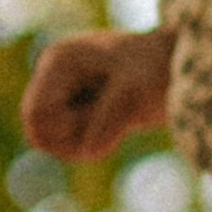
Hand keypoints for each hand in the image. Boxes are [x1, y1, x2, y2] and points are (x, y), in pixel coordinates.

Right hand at [21, 27, 174, 159]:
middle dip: (73, 139)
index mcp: (59, 61)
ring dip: (82, 143)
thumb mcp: (140, 91)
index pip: (37, 115)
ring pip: (49, 140)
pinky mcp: (69, 106)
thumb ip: (112, 116)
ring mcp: (58, 91)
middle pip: (38, 131)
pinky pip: (64, 142)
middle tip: (113, 123)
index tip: (103, 119)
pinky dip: (89, 143)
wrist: (174, 65)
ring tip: (116, 123)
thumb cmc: (159, 70)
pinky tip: (113, 124)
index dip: (67, 129)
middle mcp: (51, 74)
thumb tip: (90, 150)